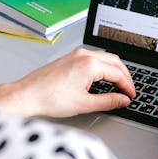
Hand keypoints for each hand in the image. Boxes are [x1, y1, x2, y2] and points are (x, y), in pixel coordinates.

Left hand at [0, 47, 134, 117]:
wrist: (26, 95)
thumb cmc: (49, 98)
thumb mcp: (84, 104)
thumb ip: (108, 101)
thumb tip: (122, 100)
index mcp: (90, 64)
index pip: (118, 73)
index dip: (128, 86)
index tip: (131, 95)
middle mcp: (83, 55)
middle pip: (115, 61)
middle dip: (124, 76)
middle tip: (128, 90)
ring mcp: (75, 54)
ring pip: (104, 58)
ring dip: (114, 70)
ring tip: (118, 85)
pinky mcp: (69, 57)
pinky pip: (93, 58)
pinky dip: (103, 67)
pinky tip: (102, 78)